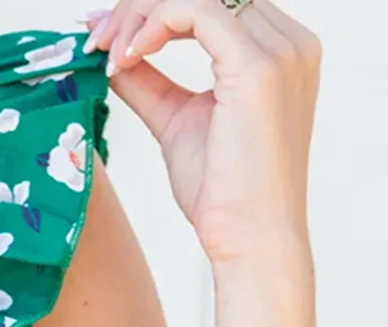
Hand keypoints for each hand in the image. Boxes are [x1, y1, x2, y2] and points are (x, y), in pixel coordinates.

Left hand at [83, 0, 321, 266]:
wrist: (248, 242)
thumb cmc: (222, 196)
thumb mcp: (176, 121)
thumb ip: (149, 81)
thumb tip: (112, 52)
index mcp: (278, 51)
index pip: (212, 1)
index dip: (155, 10)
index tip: (107, 39)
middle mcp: (289, 42)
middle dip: (141, 6)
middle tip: (98, 40)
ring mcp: (279, 52)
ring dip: (141, 12)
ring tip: (109, 52)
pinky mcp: (258, 69)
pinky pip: (195, 10)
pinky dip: (152, 25)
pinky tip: (127, 58)